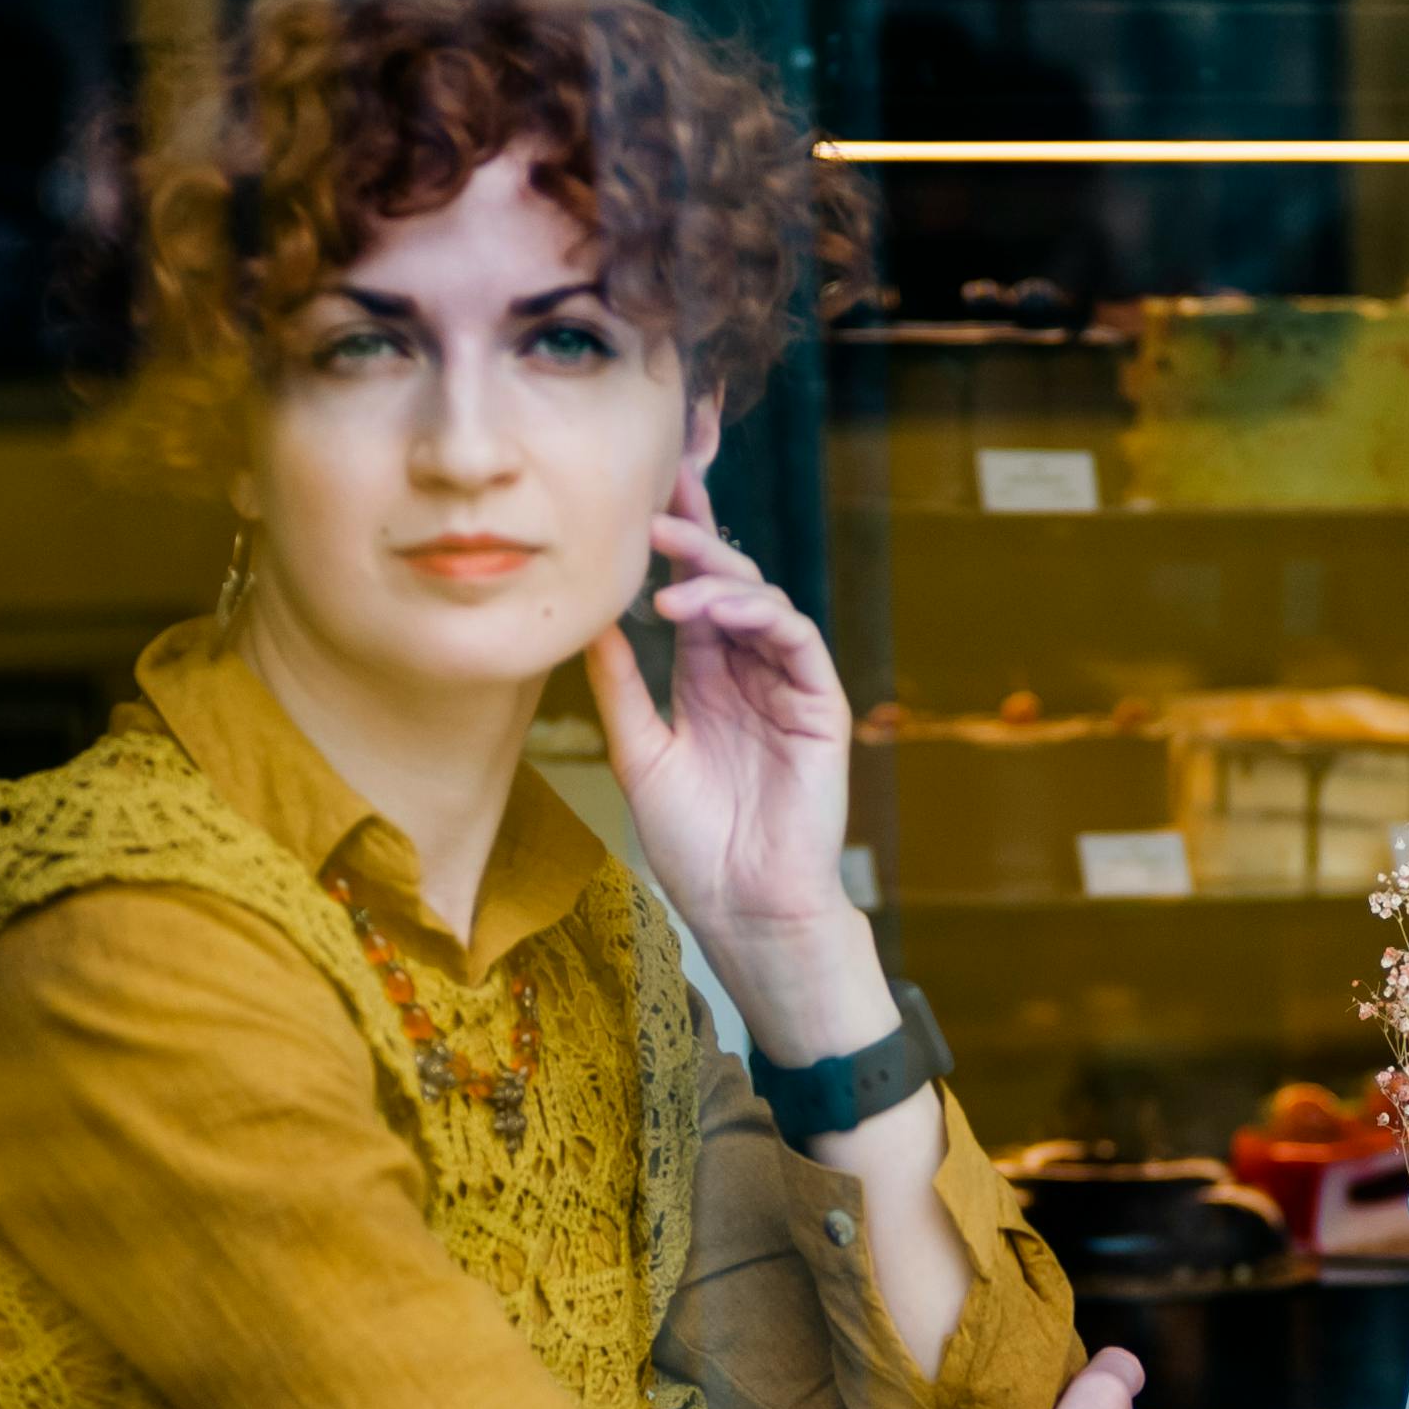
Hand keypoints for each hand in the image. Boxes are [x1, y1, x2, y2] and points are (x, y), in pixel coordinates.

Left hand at [584, 461, 891, 1063]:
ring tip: (670, 576)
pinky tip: (715, 611)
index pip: (692, 597)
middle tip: (655, 511)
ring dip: (718, 579)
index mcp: (706, 682)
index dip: (675, 547)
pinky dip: (759, 615)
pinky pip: (798, 639)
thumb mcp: (640, 755)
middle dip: (696, 540)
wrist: (745, 909)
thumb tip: (587, 622)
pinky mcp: (821, 706)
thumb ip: (622, 688)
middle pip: (729, 585)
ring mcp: (787, 687)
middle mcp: (749, 674)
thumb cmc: (696, 847)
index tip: (644, 499)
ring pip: (764, 602)